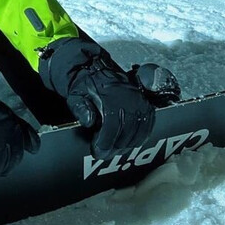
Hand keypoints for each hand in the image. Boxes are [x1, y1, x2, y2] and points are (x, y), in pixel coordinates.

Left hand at [39, 38, 161, 158]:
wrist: (95, 69)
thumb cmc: (85, 85)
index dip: (106, 141)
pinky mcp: (146, 103)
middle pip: (127, 130)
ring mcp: (139, 100)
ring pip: (139, 130)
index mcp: (111, 94)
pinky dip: (140, 137)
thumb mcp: (76, 95)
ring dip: (127, 144)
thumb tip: (89, 121)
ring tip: (114, 150)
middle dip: (115, 146)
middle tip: (104, 154)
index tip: (98, 152)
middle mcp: (129, 96)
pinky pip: (148, 125)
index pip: (113, 123)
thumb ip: (80, 108)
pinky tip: (128, 143)